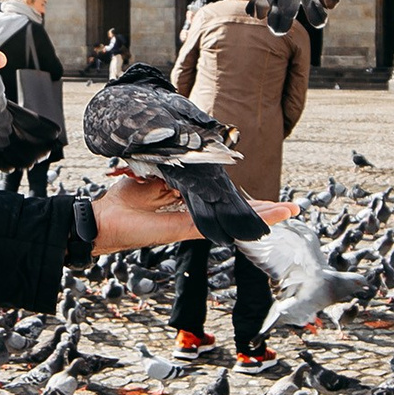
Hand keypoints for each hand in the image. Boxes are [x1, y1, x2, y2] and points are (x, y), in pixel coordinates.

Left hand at [88, 173, 294, 255]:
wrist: (103, 221)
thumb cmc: (123, 201)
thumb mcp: (153, 175)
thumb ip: (177, 173)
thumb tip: (197, 166)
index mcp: (189, 200)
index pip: (223, 198)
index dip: (244, 199)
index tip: (265, 199)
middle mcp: (196, 213)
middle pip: (235, 210)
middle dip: (262, 209)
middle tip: (290, 209)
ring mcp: (193, 222)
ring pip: (235, 218)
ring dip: (262, 214)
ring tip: (289, 212)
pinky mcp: (187, 228)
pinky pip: (219, 223)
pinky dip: (242, 219)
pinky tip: (262, 217)